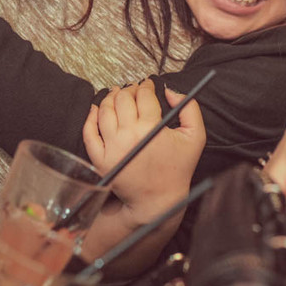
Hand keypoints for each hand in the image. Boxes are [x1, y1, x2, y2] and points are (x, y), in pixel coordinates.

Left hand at [83, 80, 204, 223]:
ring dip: (110, 98)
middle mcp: (128, 136)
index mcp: (151, 128)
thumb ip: (189, 107)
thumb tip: (170, 90)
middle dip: (129, 89)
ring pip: (105, 111)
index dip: (146, 86)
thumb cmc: (178, 169)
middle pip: (123, 99)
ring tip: (116, 94)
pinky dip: (90, 118)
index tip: (147, 84)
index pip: (144, 95)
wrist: (159, 200)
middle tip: (133, 89)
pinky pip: (89, 133)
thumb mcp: (195, 136)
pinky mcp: (100, 160)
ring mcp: (111, 148)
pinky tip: (96, 109)